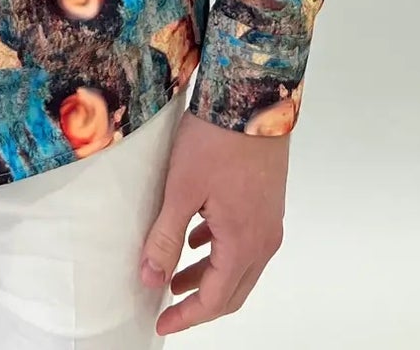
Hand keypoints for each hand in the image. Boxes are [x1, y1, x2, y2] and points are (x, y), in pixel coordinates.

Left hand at [138, 111, 288, 333]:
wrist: (251, 95)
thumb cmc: (215, 140)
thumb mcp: (181, 190)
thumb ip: (165, 237)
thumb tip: (149, 279)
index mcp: (243, 243)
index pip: (216, 300)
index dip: (187, 316)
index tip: (162, 323)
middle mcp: (264, 239)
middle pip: (233, 290)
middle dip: (200, 302)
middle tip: (168, 306)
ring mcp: (269, 220)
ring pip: (240, 266)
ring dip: (210, 276)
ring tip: (176, 274)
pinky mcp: (267, 201)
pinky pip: (245, 241)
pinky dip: (220, 250)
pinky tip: (198, 237)